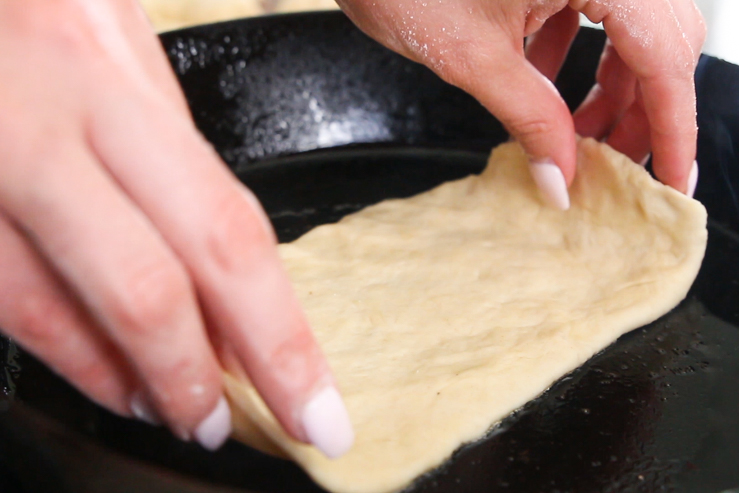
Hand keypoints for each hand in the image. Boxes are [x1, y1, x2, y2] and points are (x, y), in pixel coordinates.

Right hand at [0, 0, 352, 456]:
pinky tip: (108, 377)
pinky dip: (69, 355)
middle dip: (203, 381)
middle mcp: (40, 129)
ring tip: (180, 411)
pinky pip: (8, 304)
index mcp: (109, 81)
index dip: (280, 338)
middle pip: (151, 289)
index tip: (316, 403)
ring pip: (66, 311)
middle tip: (239, 428)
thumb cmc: (33, 9)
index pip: (227, 234)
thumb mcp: (118, 41)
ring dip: (136, 380)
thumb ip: (169, 145)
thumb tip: (221, 258)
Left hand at [337, 0, 705, 207]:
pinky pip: (590, 10)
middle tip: (616, 163)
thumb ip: (529, 119)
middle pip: (657, 41)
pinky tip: (545, 89)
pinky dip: (577, 56)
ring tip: (575, 137)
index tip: (672, 180)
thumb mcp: (473, 57)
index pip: (663, 55)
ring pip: (627, 28)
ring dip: (608, 87)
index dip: (673, 126)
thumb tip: (561, 177)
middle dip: (640, 109)